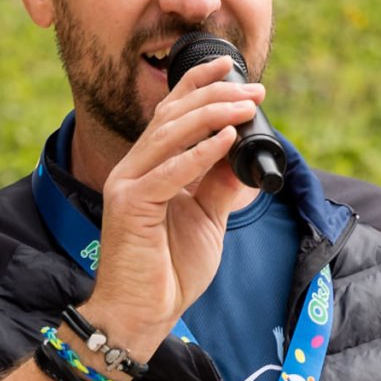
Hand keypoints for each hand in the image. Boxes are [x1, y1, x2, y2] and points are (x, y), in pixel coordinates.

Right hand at [84, 58, 261, 357]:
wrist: (141, 315)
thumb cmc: (168, 271)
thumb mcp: (206, 219)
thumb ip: (218, 184)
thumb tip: (241, 152)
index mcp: (148, 168)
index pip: (171, 112)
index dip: (198, 83)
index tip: (232, 64)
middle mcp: (133, 169)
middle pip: (172, 116)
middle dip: (215, 95)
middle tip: (253, 89)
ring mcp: (127, 185)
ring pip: (170, 135)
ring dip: (213, 116)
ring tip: (245, 106)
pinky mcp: (129, 206)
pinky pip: (169, 173)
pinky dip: (200, 154)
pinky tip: (226, 140)